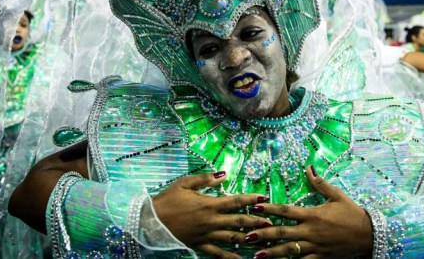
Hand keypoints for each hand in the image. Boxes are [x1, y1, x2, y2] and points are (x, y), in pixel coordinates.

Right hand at [152, 171, 271, 257]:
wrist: (151, 220)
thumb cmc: (168, 199)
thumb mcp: (185, 183)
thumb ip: (206, 179)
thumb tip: (224, 174)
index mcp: (209, 204)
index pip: (235, 201)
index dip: (250, 199)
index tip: (263, 198)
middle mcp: (211, 221)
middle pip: (239, 221)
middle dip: (257, 222)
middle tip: (272, 223)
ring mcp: (207, 235)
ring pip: (232, 238)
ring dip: (249, 238)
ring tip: (264, 240)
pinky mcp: (200, 245)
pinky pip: (218, 253)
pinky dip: (231, 257)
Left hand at [243, 166, 372, 257]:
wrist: (369, 234)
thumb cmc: (352, 213)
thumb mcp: (336, 195)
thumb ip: (320, 183)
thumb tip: (309, 168)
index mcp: (312, 214)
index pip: (286, 211)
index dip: (269, 209)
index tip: (255, 206)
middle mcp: (311, 231)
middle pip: (282, 232)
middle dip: (263, 234)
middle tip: (246, 236)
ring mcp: (315, 246)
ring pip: (289, 250)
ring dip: (272, 253)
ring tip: (256, 256)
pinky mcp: (321, 257)